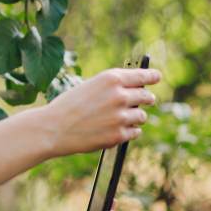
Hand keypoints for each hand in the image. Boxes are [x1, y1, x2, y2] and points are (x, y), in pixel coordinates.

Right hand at [43, 68, 161, 156]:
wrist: (52, 128)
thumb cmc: (67, 106)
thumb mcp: (89, 87)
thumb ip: (111, 87)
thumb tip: (133, 92)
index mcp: (111, 79)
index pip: (142, 75)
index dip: (152, 76)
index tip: (157, 77)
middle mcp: (119, 95)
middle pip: (146, 96)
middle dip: (146, 98)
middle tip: (146, 100)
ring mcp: (121, 116)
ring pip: (142, 116)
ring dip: (135, 117)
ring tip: (120, 118)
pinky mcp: (119, 135)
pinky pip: (135, 132)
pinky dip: (129, 131)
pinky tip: (116, 129)